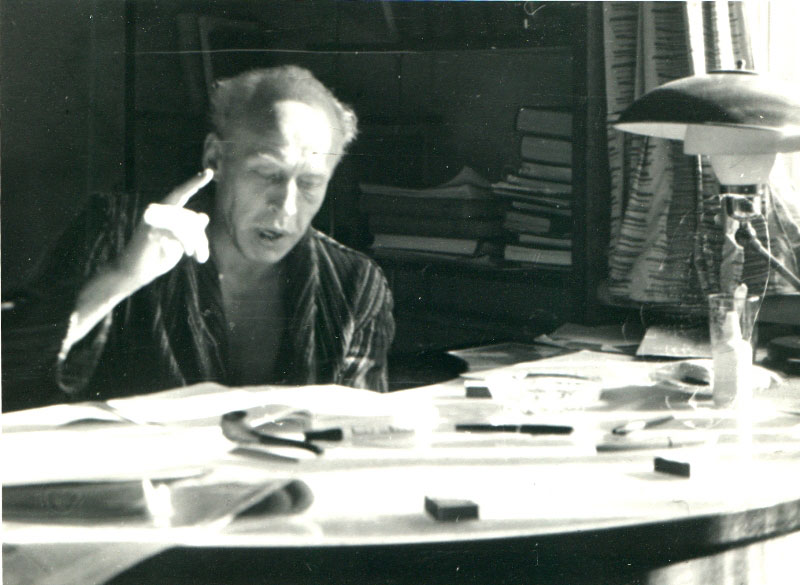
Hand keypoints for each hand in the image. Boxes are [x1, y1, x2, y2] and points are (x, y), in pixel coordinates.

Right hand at [115, 169, 213, 292]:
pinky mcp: (151, 230)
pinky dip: (186, 243)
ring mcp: (153, 219)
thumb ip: (190, 230)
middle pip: (191, 217)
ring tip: (199, 258)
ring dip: (197, 243)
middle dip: (201, 238)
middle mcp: (158, 211)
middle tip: (202, 257)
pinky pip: (177, 231)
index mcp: (165, 213)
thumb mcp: (178, 243)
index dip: (194, 183)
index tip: (209, 172)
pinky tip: (188, 253)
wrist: (133, 272)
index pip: (181, 194)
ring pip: (186, 224)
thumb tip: (204, 215)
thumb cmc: (156, 257)